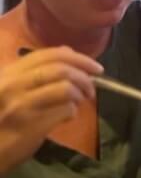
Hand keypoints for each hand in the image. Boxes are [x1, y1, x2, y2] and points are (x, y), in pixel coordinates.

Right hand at [0, 47, 101, 172]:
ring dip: (80, 95)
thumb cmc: (0, 117)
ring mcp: (21, 104)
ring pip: (66, 88)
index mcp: (8, 72)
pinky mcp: (31, 123)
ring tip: (79, 103)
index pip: (48, 54)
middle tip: (92, 88)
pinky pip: (65, 110)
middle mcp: (12, 84)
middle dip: (84, 77)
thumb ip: (34, 71)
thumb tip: (69, 54)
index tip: (95, 67)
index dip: (77, 58)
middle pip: (61, 69)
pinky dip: (72, 112)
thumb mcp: (10, 88)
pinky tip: (66, 118)